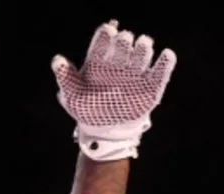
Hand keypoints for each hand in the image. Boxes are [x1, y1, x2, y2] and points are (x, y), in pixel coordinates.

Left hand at [51, 19, 176, 160]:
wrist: (105, 131)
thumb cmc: (87, 109)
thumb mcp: (73, 95)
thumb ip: (66, 77)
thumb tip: (56, 60)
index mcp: (100, 61)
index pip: (104, 41)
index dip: (106, 35)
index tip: (108, 33)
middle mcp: (118, 63)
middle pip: (124, 45)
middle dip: (125, 41)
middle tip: (125, 39)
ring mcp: (135, 73)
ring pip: (142, 54)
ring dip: (144, 48)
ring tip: (143, 43)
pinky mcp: (150, 86)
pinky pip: (160, 72)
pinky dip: (165, 63)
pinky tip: (167, 55)